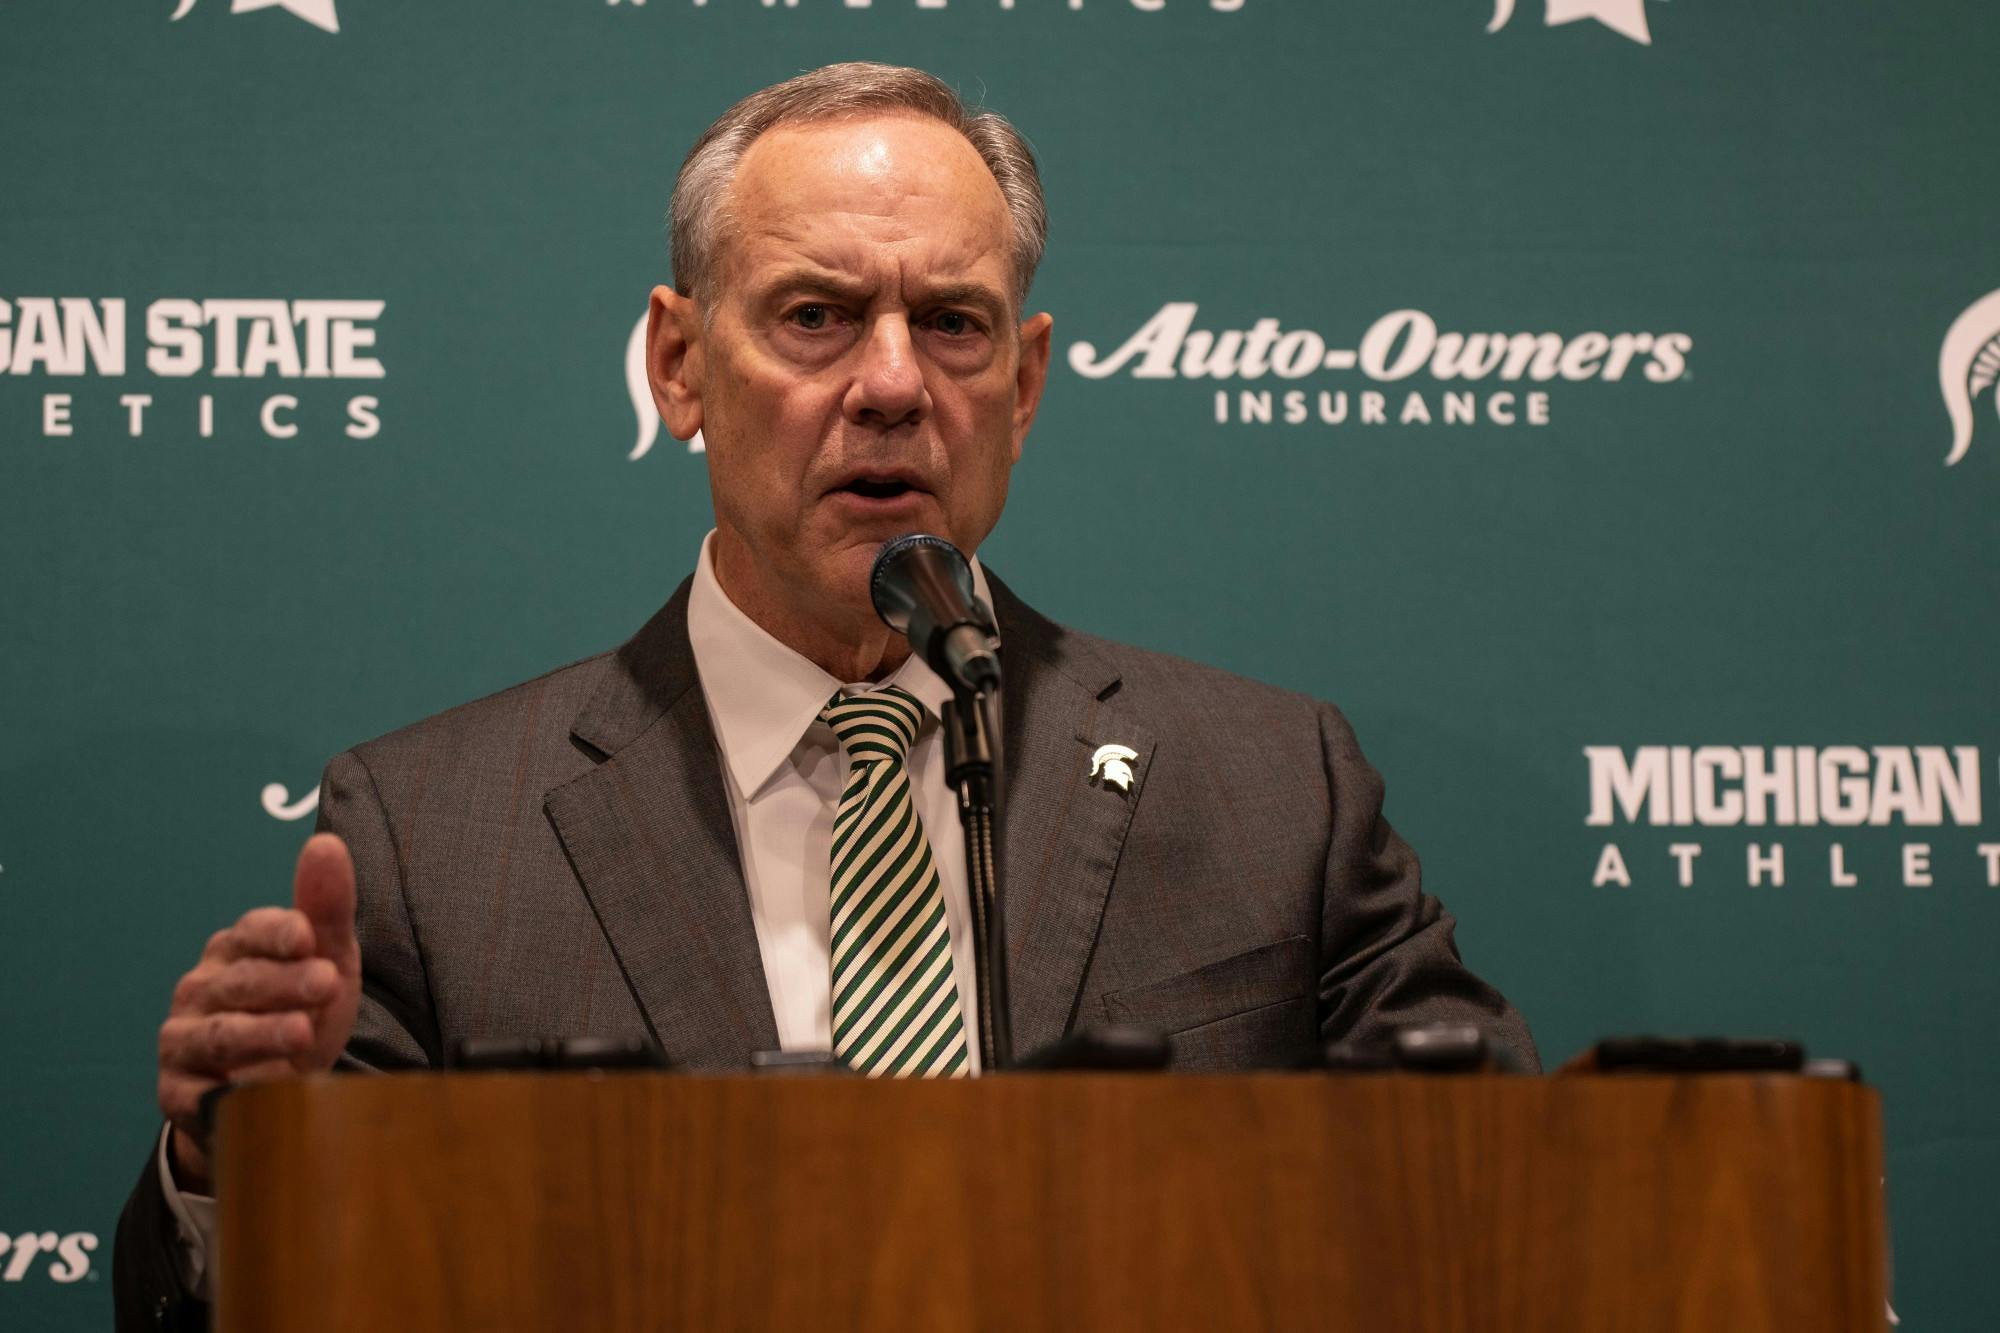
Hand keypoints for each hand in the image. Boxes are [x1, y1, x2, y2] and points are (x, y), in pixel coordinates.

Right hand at [156, 833, 361, 1191]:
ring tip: (301, 1035)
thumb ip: (327, 907)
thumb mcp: (327, 958)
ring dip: (260, 1035)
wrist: (275, 1088)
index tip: (307, 936)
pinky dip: (229, 1093)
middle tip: (327, 984)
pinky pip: (200, 1093)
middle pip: (243, 982)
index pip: (254, 931)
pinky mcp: (178, 1092)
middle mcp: (202, 987)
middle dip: (285, 983)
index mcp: (237, 948)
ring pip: (220, 1034)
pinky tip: (262, 1091)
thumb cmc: (301, 1007)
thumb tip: (327, 844)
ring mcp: (184, 1039)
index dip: (278, 933)